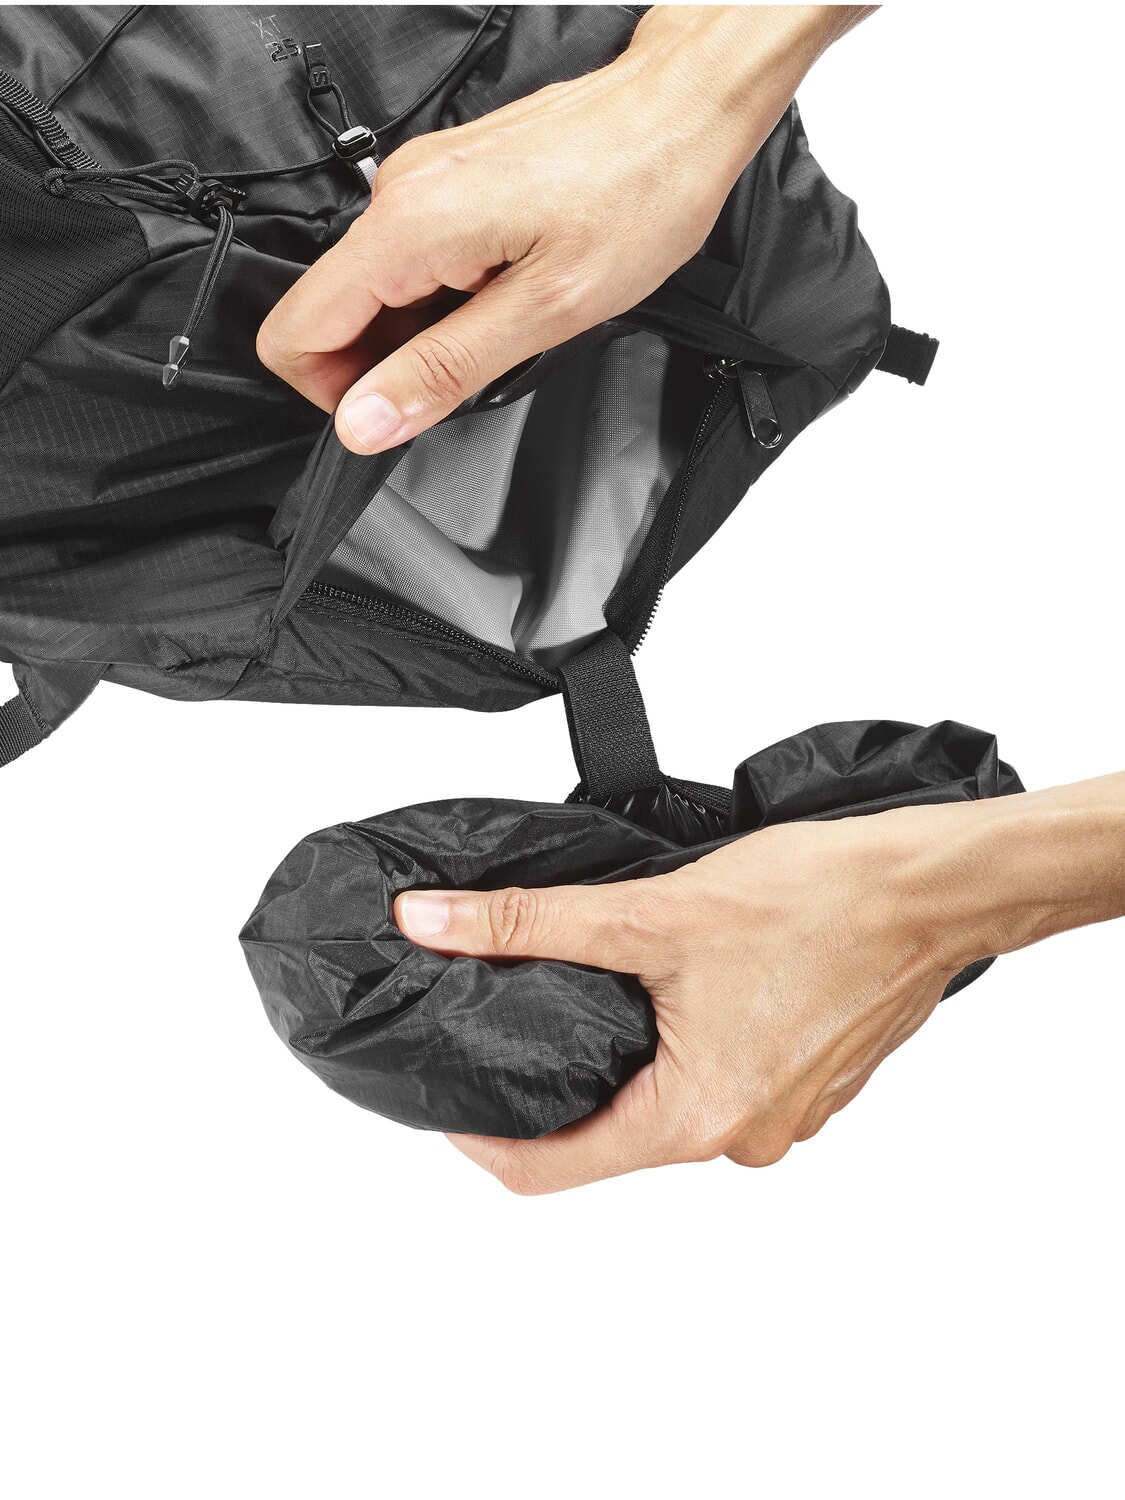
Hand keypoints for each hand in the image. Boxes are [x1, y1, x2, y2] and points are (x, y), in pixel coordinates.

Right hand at [256, 6, 869, 452]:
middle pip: (328, 313)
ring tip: (502, 317)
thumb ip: (442, 370)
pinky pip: (410, 258)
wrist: (682, 109)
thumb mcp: (544, 311)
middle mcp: (399, 194)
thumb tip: (364, 422)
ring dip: (420, 330)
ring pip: (371, 289)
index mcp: (410, 226)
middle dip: (382, 365)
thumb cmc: (638, 193)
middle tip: (465, 371)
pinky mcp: (447, 180)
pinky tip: (505, 287)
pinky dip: (444, 293)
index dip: (331, 392)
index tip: (390, 411)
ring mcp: (420, 182)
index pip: (295, 330)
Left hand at [394, 776, 1124, 1191]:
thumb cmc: (818, 901)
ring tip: (618, 989)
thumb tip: (434, 924)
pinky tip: (691, 989)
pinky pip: (726, 1084)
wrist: (930, 888)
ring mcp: (784, 1119)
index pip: (551, 1171)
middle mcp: (742, 1138)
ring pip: (673, 1106)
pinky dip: (693, 1047)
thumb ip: (528, 924)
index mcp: (697, 1119)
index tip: (450, 1098)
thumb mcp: (648, 910)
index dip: (484, 1140)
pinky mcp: (811, 1088)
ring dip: (637, 1058)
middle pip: (613, 1136)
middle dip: (565, 1081)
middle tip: (526, 1014)